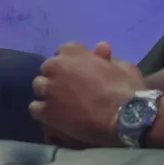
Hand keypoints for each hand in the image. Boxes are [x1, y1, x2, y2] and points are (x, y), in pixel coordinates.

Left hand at [30, 42, 146, 147]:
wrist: (126, 117)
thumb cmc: (128, 89)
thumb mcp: (123, 66)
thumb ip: (106, 58)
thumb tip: (100, 47)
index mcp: (73, 51)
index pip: (63, 52)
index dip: (70, 64)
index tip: (78, 74)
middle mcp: (56, 66)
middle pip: (47, 70)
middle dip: (56, 78)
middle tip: (69, 91)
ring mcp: (49, 89)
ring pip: (39, 88)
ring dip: (47, 94)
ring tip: (60, 105)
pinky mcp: (46, 110)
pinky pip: (35, 108)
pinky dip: (44, 113)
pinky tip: (54, 118)